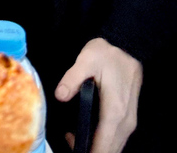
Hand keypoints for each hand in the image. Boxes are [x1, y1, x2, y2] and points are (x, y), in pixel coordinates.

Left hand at [55, 38, 142, 152]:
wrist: (128, 46)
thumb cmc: (107, 54)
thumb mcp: (86, 60)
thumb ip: (72, 79)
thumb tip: (60, 96)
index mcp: (115, 111)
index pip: (104, 145)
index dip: (88, 152)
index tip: (73, 150)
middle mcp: (125, 121)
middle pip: (110, 150)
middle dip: (89, 151)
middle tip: (69, 142)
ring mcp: (129, 121)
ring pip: (114, 146)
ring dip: (95, 147)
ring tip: (72, 137)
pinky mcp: (127, 118)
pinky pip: (115, 139)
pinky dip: (101, 142)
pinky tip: (82, 133)